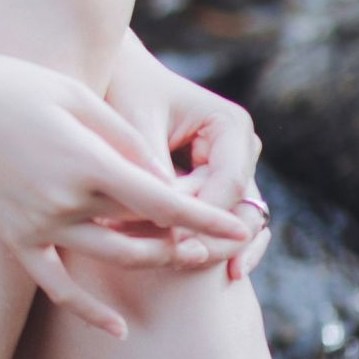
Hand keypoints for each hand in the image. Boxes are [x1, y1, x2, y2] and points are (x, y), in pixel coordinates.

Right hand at [0, 45, 254, 338]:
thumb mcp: (79, 96)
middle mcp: (64, 199)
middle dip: (182, 233)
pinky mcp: (14, 237)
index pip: (162, 200)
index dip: (206, 218)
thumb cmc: (16, 84)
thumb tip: (163, 180)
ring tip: (175, 253)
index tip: (241, 229)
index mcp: (86, 160)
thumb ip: (124, 139)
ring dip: (150, 258)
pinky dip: (90, 311)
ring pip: (111, 257)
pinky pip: (57, 286)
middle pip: (142, 229)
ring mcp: (37, 223)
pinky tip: (119, 330)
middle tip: (212, 234)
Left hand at [105, 33, 269, 284]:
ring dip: (204, 243)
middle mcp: (241, 151)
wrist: (118, 82)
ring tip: (171, 262)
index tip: (171, 240)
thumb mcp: (135, 120)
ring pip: (234, 224)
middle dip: (206, 236)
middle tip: (174, 260)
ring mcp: (232, 174)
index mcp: (231, 126)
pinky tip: (220, 277)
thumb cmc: (124, 91)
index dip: (202, 216)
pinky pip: (223, 227)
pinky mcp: (216, 191)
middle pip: (238, 210)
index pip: (228, 185)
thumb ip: (151, 163)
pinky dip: (212, 246)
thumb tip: (163, 209)